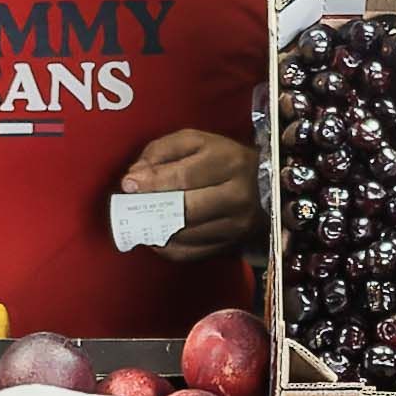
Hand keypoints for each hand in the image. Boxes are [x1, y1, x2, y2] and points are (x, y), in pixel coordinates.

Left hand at [115, 124, 258, 261]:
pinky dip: (167, 247)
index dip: (153, 182)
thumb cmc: (221, 158)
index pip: (185, 177)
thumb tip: (134, 177)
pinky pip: (190, 253)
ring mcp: (237, 227)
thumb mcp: (195, 142)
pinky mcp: (231, 247)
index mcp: (230, 163)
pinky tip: (156, 236)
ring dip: (156, 229)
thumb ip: (161, 151)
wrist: (266, 184)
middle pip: (185, 210)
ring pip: (185, 235)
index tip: (129, 185)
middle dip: (151, 209)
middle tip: (130, 207)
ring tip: (140, 220)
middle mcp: (238, 197)